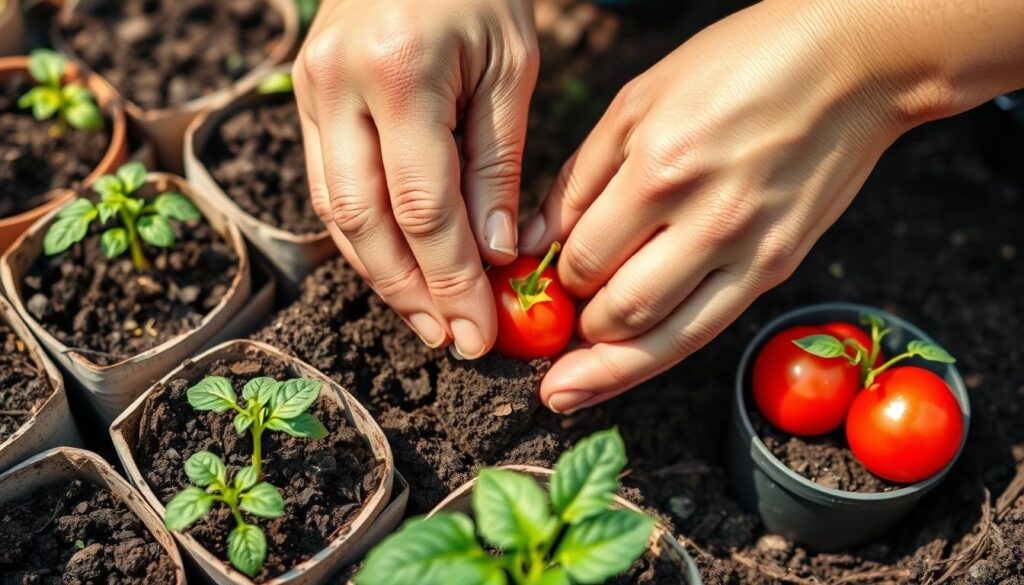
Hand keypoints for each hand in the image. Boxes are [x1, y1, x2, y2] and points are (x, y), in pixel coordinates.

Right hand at [293, 0, 538, 357]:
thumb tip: (493, 254)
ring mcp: (310, 91)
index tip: (477, 331)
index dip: (450, 278)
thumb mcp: (510, 66)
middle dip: (408, 292)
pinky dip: (363, 236)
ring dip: (380, 275)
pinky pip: (328, 186)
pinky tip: (398, 267)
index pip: (422, 205)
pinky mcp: (304, 98)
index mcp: (398, 72)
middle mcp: (337, 86)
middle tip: (448, 339)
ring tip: (425, 317)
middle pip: (364, 222)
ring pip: (335, 212)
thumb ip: (497, 162)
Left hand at [520, 0, 1005, 413]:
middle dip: (574, 327)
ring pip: (662, 338)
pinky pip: (706, 330)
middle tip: (550, 333)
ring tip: (565, 390)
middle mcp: (705, 219)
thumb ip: (579, 176)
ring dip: (605, 368)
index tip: (541, 284)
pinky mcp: (777, 268)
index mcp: (660, 167)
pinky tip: (620, 371)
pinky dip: (655, 358)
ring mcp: (747, 250)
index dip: (552, 278)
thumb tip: (528, 242)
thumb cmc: (737, 65)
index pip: (582, 253)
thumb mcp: (640, 99)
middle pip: (617, 307)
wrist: (852, 63)